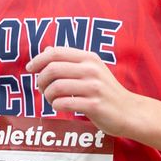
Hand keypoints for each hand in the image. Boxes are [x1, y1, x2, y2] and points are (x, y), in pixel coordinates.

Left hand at [28, 47, 143, 137]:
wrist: (129, 111)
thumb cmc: (106, 91)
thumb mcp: (92, 70)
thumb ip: (71, 60)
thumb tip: (47, 50)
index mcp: (89, 58)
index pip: (56, 52)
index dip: (38, 60)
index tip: (30, 69)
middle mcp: (91, 70)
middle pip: (52, 69)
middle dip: (41, 80)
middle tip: (42, 88)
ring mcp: (94, 87)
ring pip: (56, 87)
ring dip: (47, 95)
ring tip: (52, 99)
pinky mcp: (94, 105)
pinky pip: (63, 103)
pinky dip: (56, 106)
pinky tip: (60, 106)